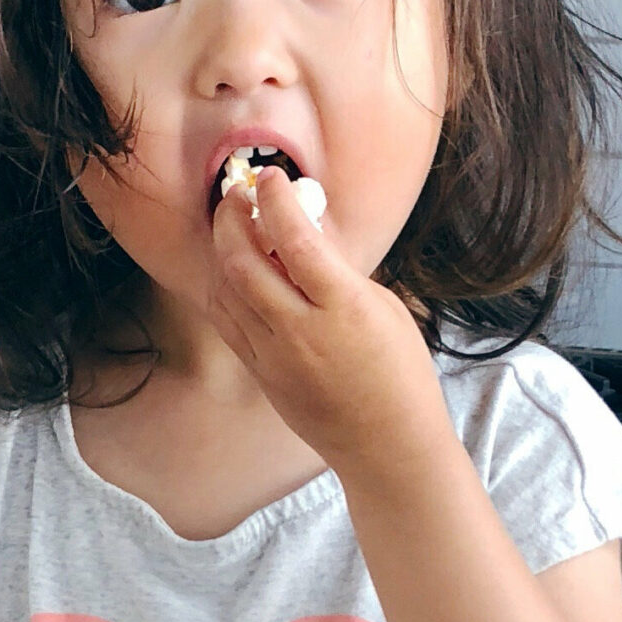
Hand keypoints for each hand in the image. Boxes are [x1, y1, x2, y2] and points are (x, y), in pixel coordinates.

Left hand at [206, 165, 447, 482]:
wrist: (387, 445)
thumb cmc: (399, 373)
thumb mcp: (383, 309)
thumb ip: (340, 270)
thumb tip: (305, 229)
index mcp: (342, 307)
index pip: (294, 239)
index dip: (276, 199)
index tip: (273, 177)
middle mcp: (300, 330)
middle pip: (244, 260)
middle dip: (232, 217)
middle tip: (238, 194)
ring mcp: (274, 356)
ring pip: (226, 288)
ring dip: (223, 248)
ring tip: (234, 224)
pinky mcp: (260, 374)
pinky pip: (227, 319)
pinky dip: (223, 285)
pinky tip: (233, 267)